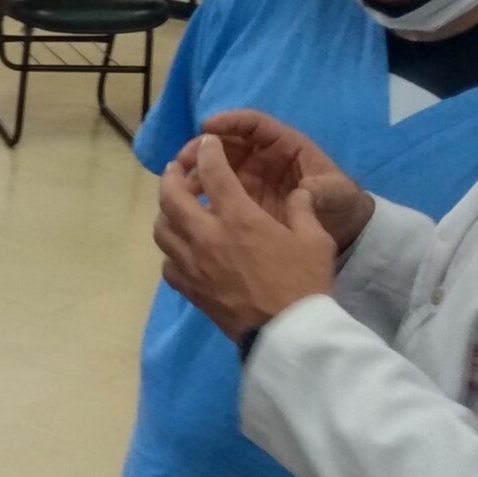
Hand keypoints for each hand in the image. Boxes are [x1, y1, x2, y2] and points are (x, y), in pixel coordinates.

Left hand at [154, 135, 338, 344]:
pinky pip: (167, 262)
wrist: (286, 333)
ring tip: (176, 207)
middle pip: (171, 196)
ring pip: (161, 229)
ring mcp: (192, 263)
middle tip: (177, 168)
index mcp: (238, 218)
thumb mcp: (316, 240)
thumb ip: (303, 209)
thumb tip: (298, 191)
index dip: (208, 152)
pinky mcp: (188, 288)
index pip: (213, 172)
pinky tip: (183, 249)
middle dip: (171, 176)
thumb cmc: (304, 283)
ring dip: (165, 212)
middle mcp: (206, 236)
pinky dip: (171, 249)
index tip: (207, 143)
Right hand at [187, 110, 372, 249]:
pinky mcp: (240, 200)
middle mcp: (262, 157)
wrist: (342, 230)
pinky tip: (186, 203)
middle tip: (182, 159)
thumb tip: (302, 192)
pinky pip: (215, 191)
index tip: (208, 127)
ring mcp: (248, 178)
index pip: (255, 125)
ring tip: (180, 184)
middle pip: (226, 142)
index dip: (232, 121)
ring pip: (215, 165)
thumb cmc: (340, 203)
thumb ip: (321, 191)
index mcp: (285, 146)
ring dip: (195, 170)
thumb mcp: (336, 194)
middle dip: (202, 146)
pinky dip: (199, 193)